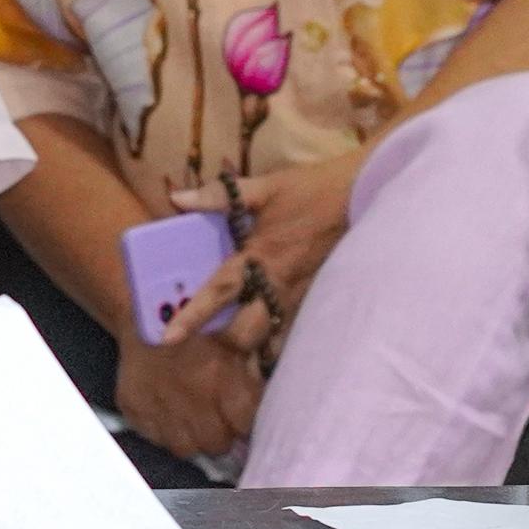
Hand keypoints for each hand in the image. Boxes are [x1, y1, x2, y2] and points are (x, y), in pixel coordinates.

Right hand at [115, 323, 261, 461]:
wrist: (146, 309)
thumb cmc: (198, 322)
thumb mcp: (235, 338)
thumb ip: (251, 371)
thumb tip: (260, 401)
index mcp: (219, 375)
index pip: (244, 424)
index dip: (244, 421)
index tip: (239, 416)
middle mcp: (189, 395)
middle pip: (217, 444)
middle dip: (221, 434)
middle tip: (218, 420)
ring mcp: (157, 405)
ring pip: (186, 449)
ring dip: (193, 438)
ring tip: (194, 420)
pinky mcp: (132, 406)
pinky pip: (156, 439)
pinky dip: (165, 431)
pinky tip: (170, 413)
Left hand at [168, 151, 364, 367]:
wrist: (360, 197)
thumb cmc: (310, 191)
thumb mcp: (264, 188)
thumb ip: (219, 196)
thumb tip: (178, 199)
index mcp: (259, 258)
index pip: (218, 292)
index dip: (192, 316)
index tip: (168, 337)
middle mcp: (277, 285)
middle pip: (244, 333)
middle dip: (222, 340)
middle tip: (206, 331)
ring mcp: (298, 296)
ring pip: (267, 336)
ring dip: (247, 340)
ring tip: (231, 332)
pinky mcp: (313, 298)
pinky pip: (287, 326)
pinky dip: (272, 333)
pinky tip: (264, 325)